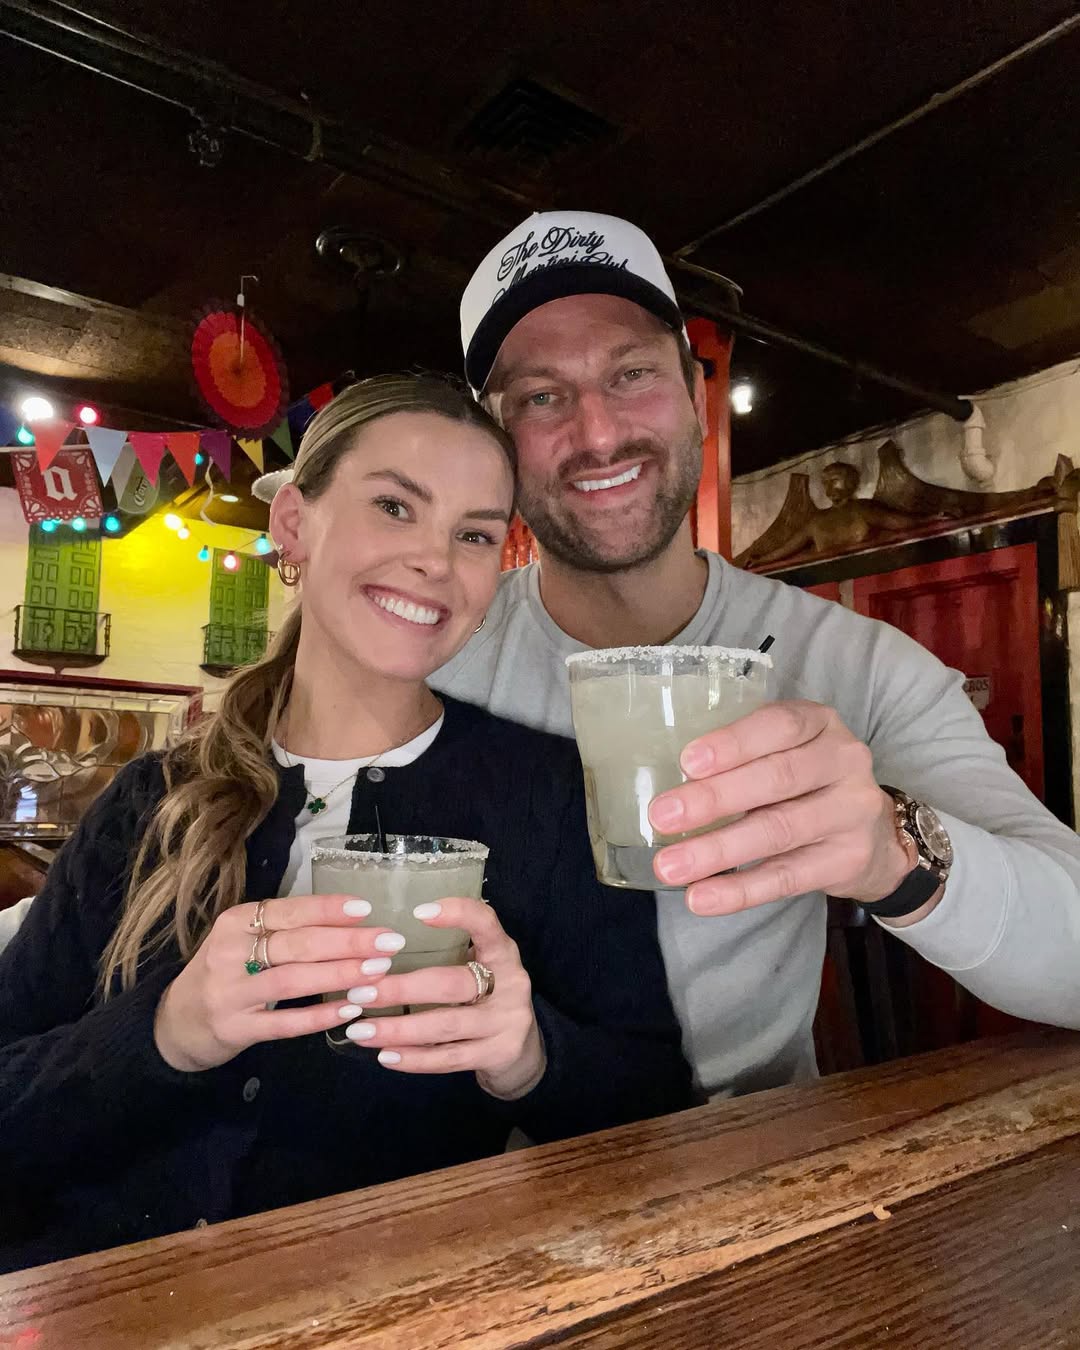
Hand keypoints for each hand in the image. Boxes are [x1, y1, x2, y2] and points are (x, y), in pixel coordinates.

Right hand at [154, 895, 399, 1071]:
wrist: (176, 1022)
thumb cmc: (225, 973)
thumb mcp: (244, 941)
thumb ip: (286, 930)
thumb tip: (350, 920)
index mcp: (236, 922)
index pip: (290, 911)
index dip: (329, 909)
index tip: (367, 909)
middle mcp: (229, 953)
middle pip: (298, 943)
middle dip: (348, 942)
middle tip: (388, 943)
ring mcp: (230, 993)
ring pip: (293, 980)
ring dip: (339, 975)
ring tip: (378, 973)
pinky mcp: (235, 1029)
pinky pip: (284, 1023)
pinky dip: (319, 1016)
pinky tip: (349, 1010)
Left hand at [340, 896, 545, 1100]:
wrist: (524, 1049)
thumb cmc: (486, 997)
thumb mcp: (479, 966)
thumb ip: (448, 953)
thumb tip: (379, 946)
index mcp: (503, 953)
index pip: (487, 924)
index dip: (458, 914)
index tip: (418, 912)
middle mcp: (511, 984)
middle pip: (452, 984)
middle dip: (402, 990)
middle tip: (361, 993)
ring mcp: (507, 1022)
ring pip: (446, 1025)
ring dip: (399, 1029)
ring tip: (361, 1031)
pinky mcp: (499, 1054)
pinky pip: (450, 1057)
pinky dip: (415, 1058)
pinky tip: (386, 1056)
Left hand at [647, 700, 914, 916]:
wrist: (875, 836)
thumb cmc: (807, 783)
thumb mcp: (786, 752)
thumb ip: (742, 758)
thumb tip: (670, 785)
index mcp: (820, 724)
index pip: (780, 725)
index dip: (733, 743)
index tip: (687, 762)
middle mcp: (844, 762)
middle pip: (776, 778)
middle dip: (714, 799)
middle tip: (662, 817)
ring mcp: (851, 812)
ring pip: (778, 831)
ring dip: (717, 851)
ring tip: (669, 866)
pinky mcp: (847, 860)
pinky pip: (786, 877)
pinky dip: (739, 890)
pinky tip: (702, 896)